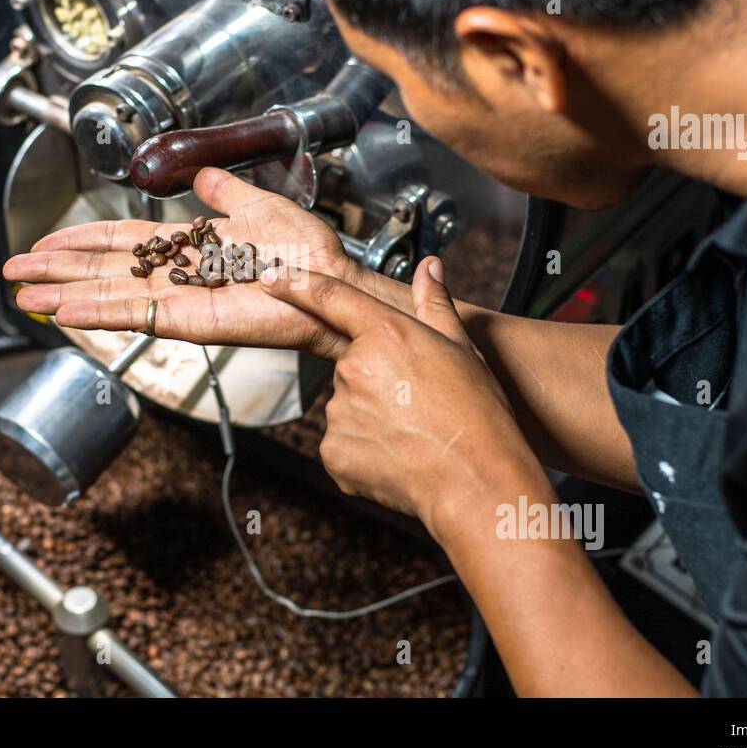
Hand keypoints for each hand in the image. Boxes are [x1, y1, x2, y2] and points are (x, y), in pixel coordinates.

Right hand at [3, 167, 406, 357]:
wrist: (332, 277)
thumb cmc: (308, 249)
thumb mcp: (259, 205)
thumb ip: (225, 193)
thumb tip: (200, 177)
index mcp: (189, 247)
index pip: (122, 243)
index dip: (82, 241)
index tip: (45, 241)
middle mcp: (177, 275)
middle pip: (103, 271)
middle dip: (58, 270)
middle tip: (14, 271)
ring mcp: (179, 300)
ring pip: (110, 296)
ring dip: (65, 294)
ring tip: (25, 296)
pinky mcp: (191, 321)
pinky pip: (138, 316)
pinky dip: (100, 313)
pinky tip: (66, 311)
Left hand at [258, 256, 537, 527]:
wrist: (475, 479)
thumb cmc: (475, 414)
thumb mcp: (462, 349)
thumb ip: (435, 304)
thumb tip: (430, 268)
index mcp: (385, 335)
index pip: (329, 298)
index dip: (296, 284)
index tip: (271, 278)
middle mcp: (354, 368)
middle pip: (352, 367)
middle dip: (377, 380)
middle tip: (416, 402)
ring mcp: (339, 412)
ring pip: (348, 407)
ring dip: (371, 417)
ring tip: (413, 432)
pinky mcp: (333, 451)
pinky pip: (342, 443)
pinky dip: (364, 450)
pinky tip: (397, 455)